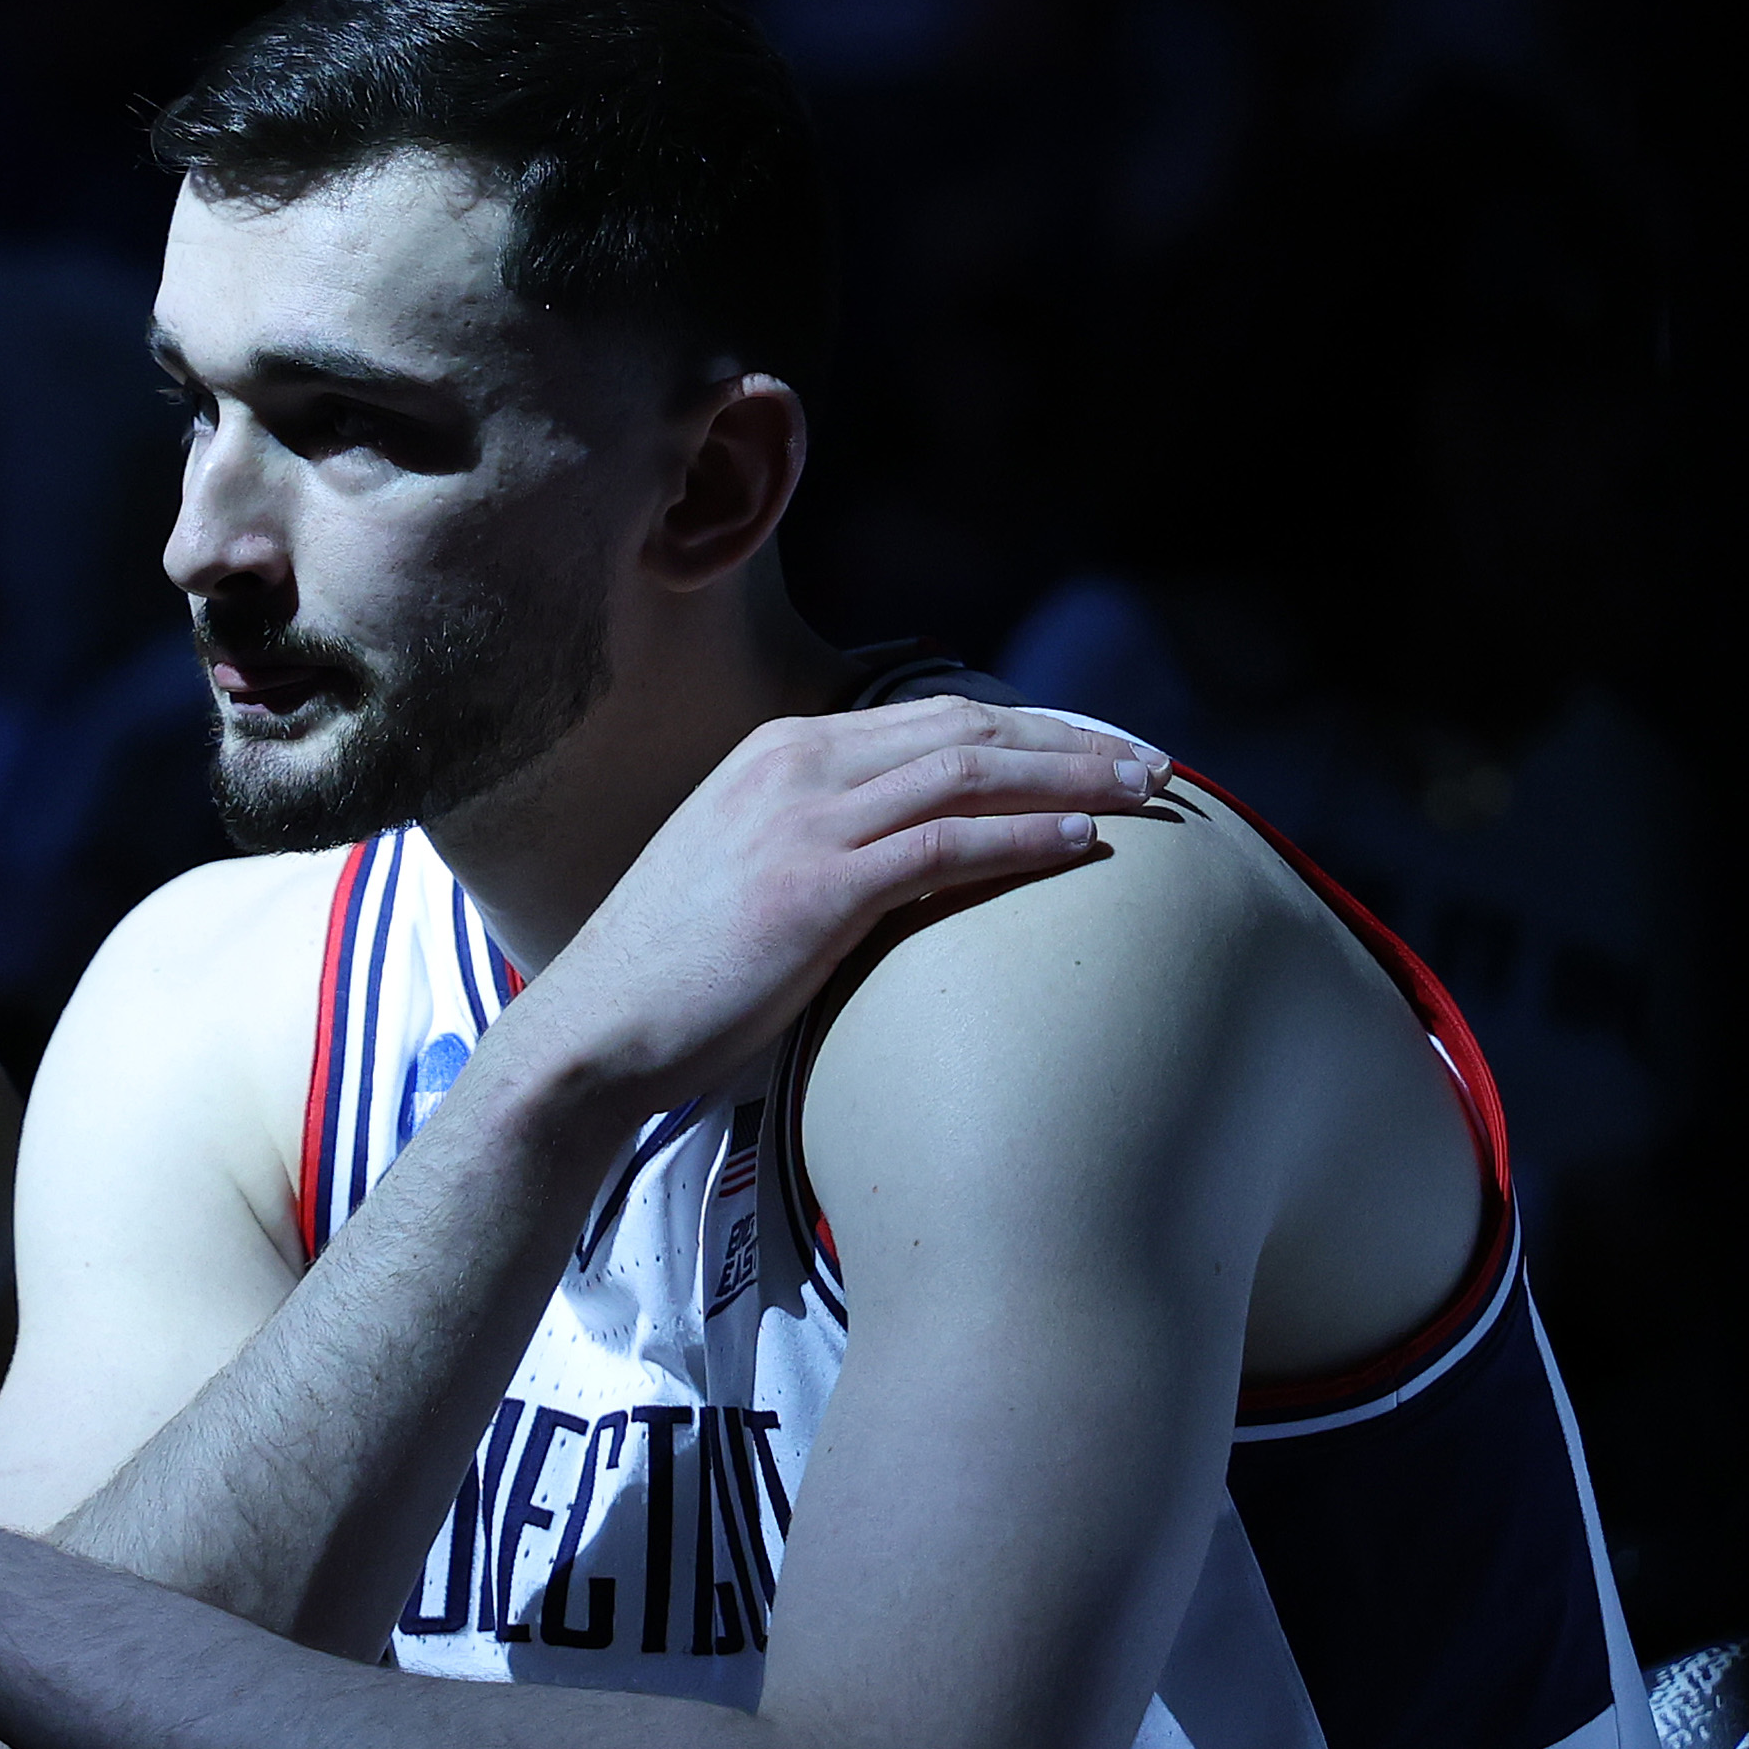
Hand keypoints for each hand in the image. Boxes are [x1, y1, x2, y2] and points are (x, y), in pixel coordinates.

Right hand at [508, 697, 1169, 1120]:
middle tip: (1154, 764)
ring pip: (970, 771)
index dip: (1032, 727)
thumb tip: (910, 865)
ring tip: (1148, 794)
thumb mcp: (746, 873)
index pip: (933, 717)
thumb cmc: (672, 975)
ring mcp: (803, 821)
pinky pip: (947, 844)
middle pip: (967, 728)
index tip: (1100, 748)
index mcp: (777, 755)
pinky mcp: (816, 887)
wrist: (594, 1031)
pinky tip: (1085, 845)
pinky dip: (1025, 837)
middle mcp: (794, 767)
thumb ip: (822, 843)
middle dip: (1073, 739)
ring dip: (1073, 776)